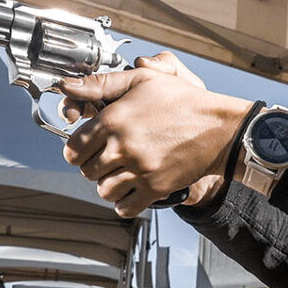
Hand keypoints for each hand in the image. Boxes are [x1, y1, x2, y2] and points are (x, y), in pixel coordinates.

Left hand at [60, 52, 251, 216]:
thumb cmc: (182, 101)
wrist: (217, 127)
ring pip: (103, 190)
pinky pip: (125, 206)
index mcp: (114, 120)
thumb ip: (101, 84)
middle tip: (105, 160)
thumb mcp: (142, 80)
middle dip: (92, 166)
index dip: (76, 150)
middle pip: (87, 171)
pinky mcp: (155, 187)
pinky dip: (123, 203)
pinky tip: (129, 192)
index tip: (83, 150)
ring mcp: (139, 169)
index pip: (74, 148)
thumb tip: (69, 86)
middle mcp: (123, 147)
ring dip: (107, 185)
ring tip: (118, 175)